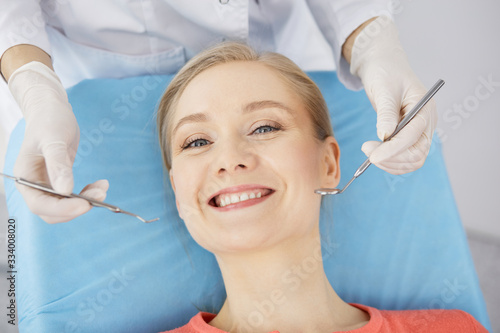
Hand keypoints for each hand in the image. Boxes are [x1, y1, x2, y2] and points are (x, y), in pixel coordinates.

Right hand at [8, 61, 108, 222]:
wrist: (51, 109)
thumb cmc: (49, 120)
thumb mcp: (54, 140)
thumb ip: (58, 165)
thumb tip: (65, 191)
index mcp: (25, 177)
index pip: (40, 204)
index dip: (63, 209)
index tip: (85, 205)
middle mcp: (33, 184)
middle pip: (52, 211)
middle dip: (76, 207)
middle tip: (101, 196)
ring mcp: (47, 184)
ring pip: (65, 206)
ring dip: (85, 202)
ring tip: (103, 188)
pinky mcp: (60, 181)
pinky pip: (72, 197)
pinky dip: (87, 195)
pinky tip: (100, 185)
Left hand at [350, 16, 437, 174]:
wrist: (385, 67)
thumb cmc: (386, 73)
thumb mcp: (384, 90)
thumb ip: (386, 113)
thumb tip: (385, 136)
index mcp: (425, 109)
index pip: (413, 136)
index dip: (393, 149)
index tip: (372, 156)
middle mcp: (427, 123)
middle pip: (417, 154)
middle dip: (392, 158)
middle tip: (367, 153)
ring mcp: (420, 132)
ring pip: (412, 160)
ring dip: (390, 163)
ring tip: (368, 153)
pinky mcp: (410, 137)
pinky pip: (405, 158)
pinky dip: (390, 161)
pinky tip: (375, 154)